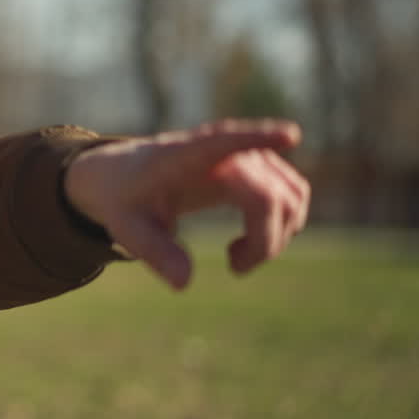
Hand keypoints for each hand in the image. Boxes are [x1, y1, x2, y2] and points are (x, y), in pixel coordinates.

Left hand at [63, 119, 309, 288]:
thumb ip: (154, 252)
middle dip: (264, 241)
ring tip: (236, 258)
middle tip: (234, 268)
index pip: (224, 141)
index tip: (290, 135)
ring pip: (291, 195)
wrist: (125, 177)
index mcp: (184, 155)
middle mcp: (223, 150)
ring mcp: (246, 155)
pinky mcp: (259, 168)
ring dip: (277, 236)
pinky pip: (293, 195)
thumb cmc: (126, 199)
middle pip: (269, 196)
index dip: (258, 138)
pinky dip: (282, 226)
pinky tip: (246, 243)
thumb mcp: (127, 228)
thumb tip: (183, 283)